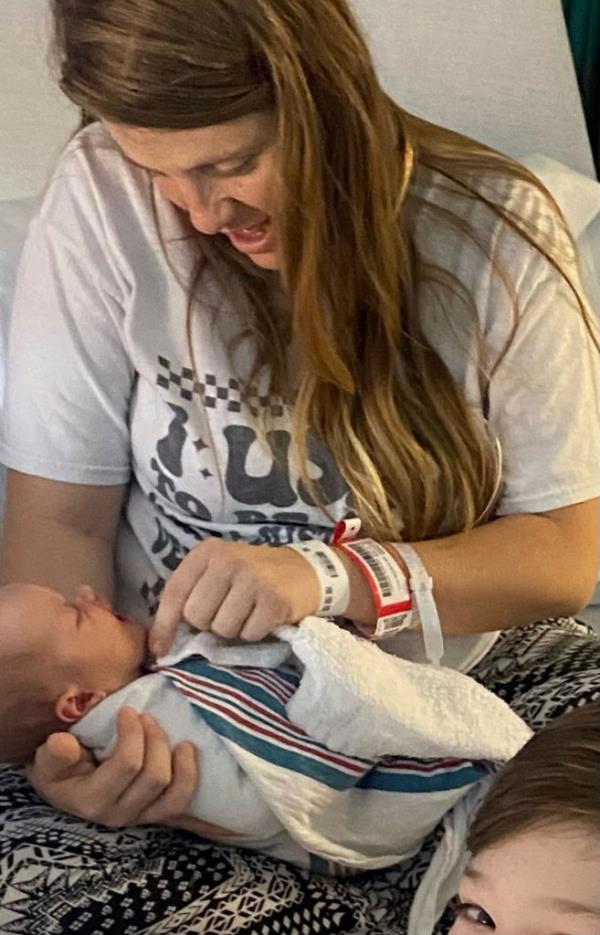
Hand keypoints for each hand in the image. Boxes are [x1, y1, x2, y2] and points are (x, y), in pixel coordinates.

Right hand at [26, 708, 197, 828]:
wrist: (65, 787)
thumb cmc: (59, 768)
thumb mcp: (48, 760)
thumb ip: (54, 753)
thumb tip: (62, 743)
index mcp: (91, 800)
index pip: (127, 766)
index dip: (133, 733)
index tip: (127, 710)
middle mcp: (117, 814)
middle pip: (155, 777)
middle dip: (155, 740)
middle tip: (145, 717)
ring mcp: (139, 817)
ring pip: (173, 792)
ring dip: (177, 758)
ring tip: (167, 732)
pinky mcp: (154, 814)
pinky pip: (180, 804)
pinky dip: (189, 776)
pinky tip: (187, 750)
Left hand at [151, 539, 319, 653]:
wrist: (304, 571)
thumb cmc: (253, 575)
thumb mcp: (218, 571)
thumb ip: (192, 593)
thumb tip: (161, 639)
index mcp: (207, 552)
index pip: (175, 592)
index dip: (164, 625)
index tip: (159, 650)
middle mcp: (228, 561)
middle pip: (197, 616)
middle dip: (209, 623)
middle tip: (228, 611)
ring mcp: (252, 579)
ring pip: (222, 629)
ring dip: (234, 629)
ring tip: (248, 612)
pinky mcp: (273, 600)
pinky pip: (249, 634)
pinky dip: (255, 632)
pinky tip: (264, 616)